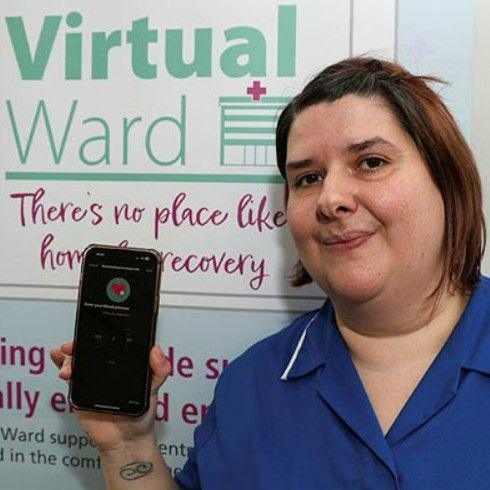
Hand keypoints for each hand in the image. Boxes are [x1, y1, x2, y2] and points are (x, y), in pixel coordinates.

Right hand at [50, 342, 170, 453]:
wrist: (126, 441)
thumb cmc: (142, 413)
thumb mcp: (154, 388)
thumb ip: (159, 370)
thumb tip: (156, 351)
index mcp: (125, 362)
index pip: (112, 342)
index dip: (103, 333)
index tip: (96, 329)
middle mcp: (107, 367)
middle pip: (91, 348)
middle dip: (80, 344)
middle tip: (73, 347)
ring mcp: (92, 378)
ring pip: (78, 359)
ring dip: (69, 357)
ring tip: (69, 367)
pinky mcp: (79, 391)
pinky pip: (70, 375)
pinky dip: (62, 364)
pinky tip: (57, 358)